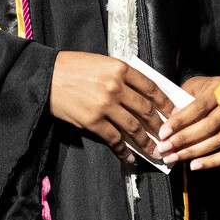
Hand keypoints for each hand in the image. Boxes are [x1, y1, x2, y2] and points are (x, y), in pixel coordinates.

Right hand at [48, 52, 172, 161]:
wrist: (46, 77)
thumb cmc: (73, 67)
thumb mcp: (102, 63)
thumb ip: (122, 76)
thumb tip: (143, 95)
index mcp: (120, 69)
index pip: (151, 88)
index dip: (165, 102)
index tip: (173, 112)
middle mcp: (116, 87)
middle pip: (146, 110)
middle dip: (160, 126)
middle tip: (167, 135)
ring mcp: (105, 105)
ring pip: (134, 128)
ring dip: (146, 142)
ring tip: (154, 151)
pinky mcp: (93, 122)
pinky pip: (114, 139)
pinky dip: (123, 151)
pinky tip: (129, 157)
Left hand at [156, 75, 219, 170]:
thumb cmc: (205, 88)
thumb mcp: (192, 87)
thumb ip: (182, 101)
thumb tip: (169, 123)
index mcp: (219, 89)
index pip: (199, 108)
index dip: (180, 121)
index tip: (163, 133)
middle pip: (209, 126)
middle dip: (183, 139)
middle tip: (164, 148)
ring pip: (217, 141)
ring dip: (193, 152)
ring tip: (172, 158)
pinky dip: (211, 162)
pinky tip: (194, 165)